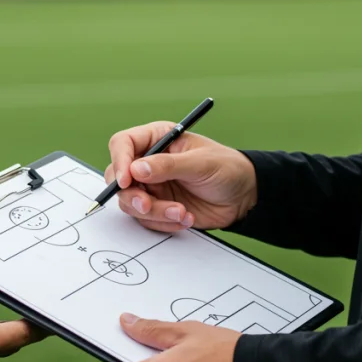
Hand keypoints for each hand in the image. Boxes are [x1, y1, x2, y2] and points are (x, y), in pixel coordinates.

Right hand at [105, 122, 256, 231]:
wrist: (243, 197)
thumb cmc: (227, 168)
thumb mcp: (200, 163)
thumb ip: (168, 166)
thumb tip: (136, 170)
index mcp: (157, 139)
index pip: (123, 144)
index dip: (120, 161)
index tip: (127, 180)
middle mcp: (149, 162)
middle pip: (118, 177)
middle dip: (132, 195)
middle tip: (148, 205)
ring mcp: (152, 187)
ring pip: (131, 202)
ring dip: (154, 213)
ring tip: (181, 213)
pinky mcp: (158, 207)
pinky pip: (146, 220)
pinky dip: (164, 223)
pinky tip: (186, 218)